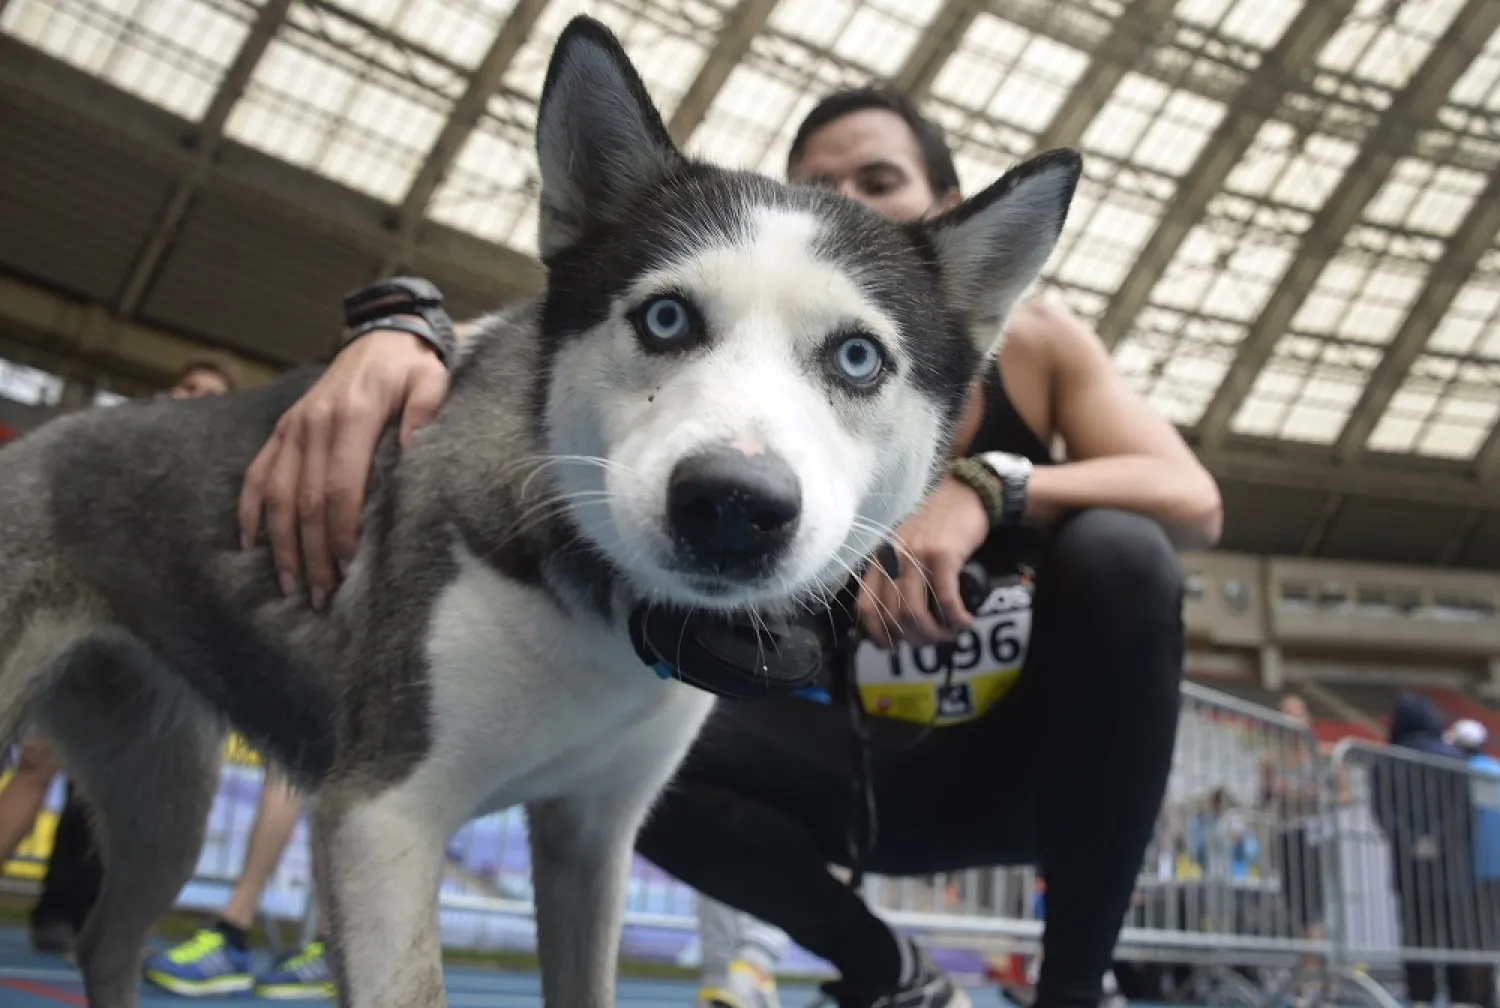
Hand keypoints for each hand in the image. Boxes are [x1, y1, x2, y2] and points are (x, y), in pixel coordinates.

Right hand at [238, 327, 448, 606]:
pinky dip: (250, 510)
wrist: (382, 336)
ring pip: (276, 494)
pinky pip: (257, 473)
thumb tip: (410, 449)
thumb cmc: (413, 368)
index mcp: (350, 416)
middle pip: (304, 500)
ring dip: (280, 542)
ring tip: (289, 584)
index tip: (348, 566)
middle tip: (321, 595)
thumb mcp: (431, 381)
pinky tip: (249, 543)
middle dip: (311, 552)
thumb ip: (424, 412)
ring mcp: (293, 428)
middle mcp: (313, 424)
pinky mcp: (283, 429)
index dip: (340, 530)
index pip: (338, 487)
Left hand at [858, 474, 989, 648]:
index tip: (893, 647)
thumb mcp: (906, 547)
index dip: (878, 634)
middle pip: (893, 616)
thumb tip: (899, 619)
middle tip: (932, 642)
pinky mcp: (943, 554)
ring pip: (914, 612)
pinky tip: (964, 621)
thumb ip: (897, 575)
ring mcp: (916, 555)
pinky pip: (946, 599)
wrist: (965, 494)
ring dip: (934, 633)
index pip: (865, 606)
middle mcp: (892, 557)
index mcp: (879, 558)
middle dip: (914, 639)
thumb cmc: (937, 525)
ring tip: (949, 634)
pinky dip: (956, 618)